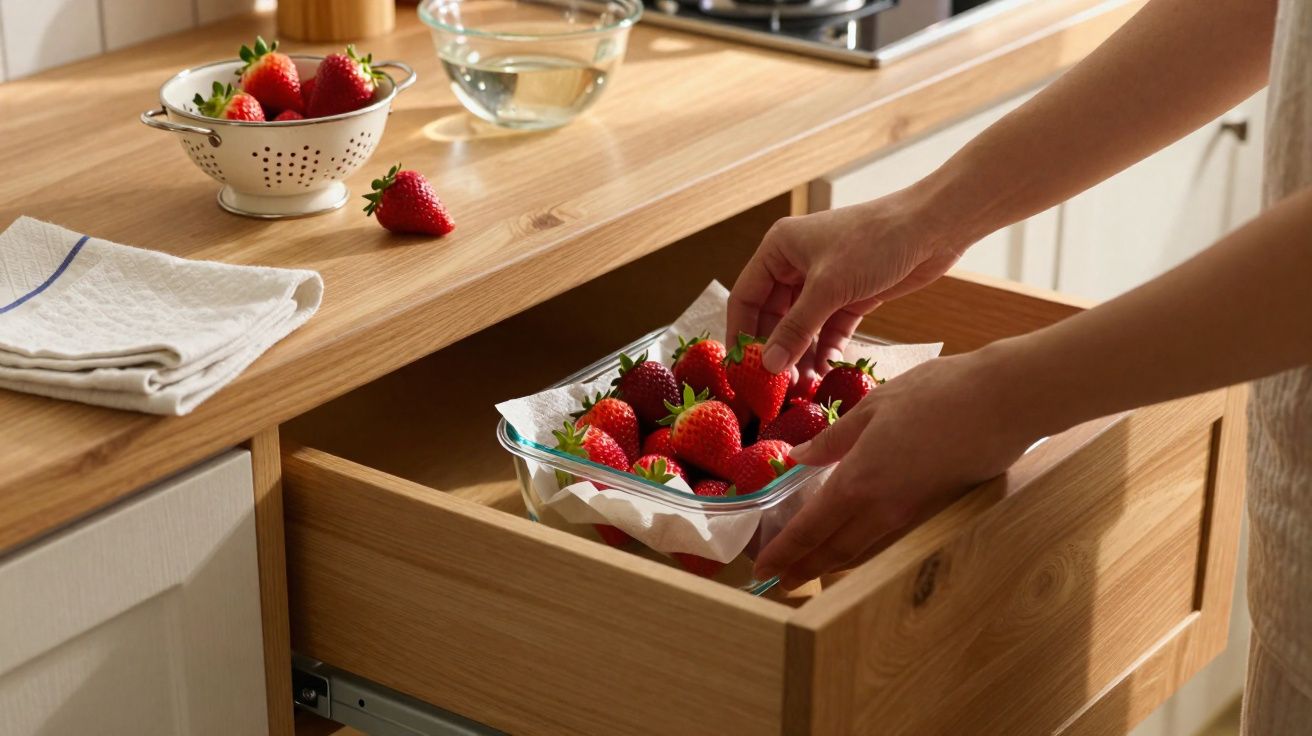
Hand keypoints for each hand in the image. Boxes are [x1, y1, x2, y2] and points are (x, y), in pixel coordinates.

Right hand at [726, 185, 965, 378]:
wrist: (933, 227)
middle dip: (776, 350)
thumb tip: (767, 366)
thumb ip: (795, 329)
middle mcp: (796, 264)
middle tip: (778, 386)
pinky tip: (826, 371)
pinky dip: (826, 350)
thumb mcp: (828, 288)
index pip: (746, 298)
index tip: (740, 370)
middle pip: (773, 317)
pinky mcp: (850, 295)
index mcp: (779, 249)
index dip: (740, 334)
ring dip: (801, 355)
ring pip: (802, 327)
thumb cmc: (874, 242)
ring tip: (803, 387)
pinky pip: (828, 329)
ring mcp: (824, 281)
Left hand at [753, 347, 1039, 588]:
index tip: (761, 569)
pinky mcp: (934, 509)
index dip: (784, 552)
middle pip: (835, 551)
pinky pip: (887, 540)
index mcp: (859, 482)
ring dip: (832, 564)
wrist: (1003, 402)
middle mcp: (883, 508)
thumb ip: (833, 439)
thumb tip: (797, 457)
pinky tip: (855, 544)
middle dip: (804, 568)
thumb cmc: (937, 394)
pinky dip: (862, 550)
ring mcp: (912, 513)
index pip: (811, 528)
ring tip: (811, 569)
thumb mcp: (873, 406)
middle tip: (778, 581)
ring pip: (863, 550)